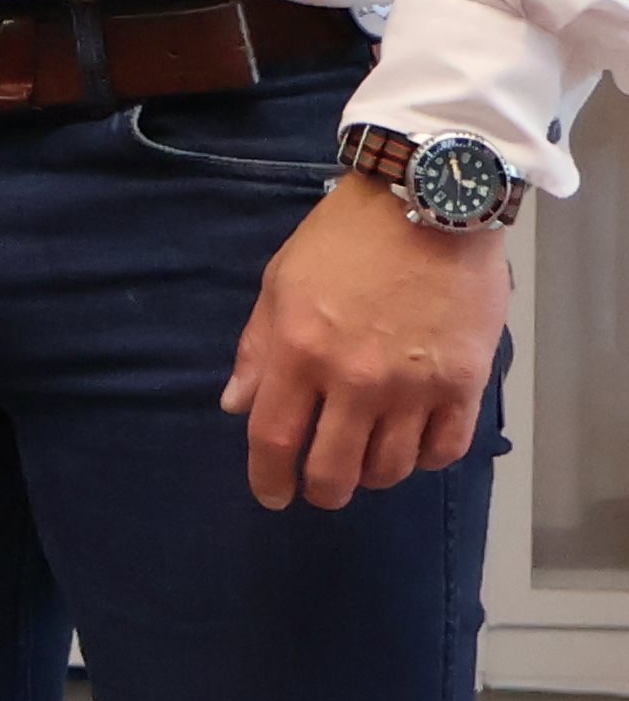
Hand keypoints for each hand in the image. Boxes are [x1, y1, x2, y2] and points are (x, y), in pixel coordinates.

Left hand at [224, 178, 509, 510]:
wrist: (427, 206)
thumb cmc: (343, 239)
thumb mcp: (280, 282)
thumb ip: (257, 349)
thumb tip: (237, 405)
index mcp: (299, 351)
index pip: (274, 438)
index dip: (267, 477)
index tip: (270, 494)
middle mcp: (355, 379)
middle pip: (334, 470)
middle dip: (321, 491)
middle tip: (319, 488)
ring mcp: (413, 387)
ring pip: (390, 469)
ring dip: (372, 475)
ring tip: (364, 459)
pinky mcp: (463, 386)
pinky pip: (443, 450)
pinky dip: (424, 459)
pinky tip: (412, 445)